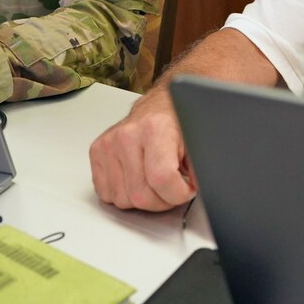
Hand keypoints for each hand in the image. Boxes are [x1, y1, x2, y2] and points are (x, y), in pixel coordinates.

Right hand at [89, 88, 195, 210]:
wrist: (163, 103)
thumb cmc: (180, 121)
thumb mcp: (198, 141)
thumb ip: (201, 167)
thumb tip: (206, 188)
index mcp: (155, 128)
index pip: (162, 179)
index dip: (179, 193)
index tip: (187, 188)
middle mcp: (127, 134)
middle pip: (141, 195)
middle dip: (163, 200)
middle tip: (174, 186)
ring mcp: (109, 143)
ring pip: (123, 199)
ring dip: (143, 198)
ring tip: (156, 178)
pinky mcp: (97, 151)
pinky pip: (107, 193)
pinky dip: (125, 193)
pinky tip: (138, 176)